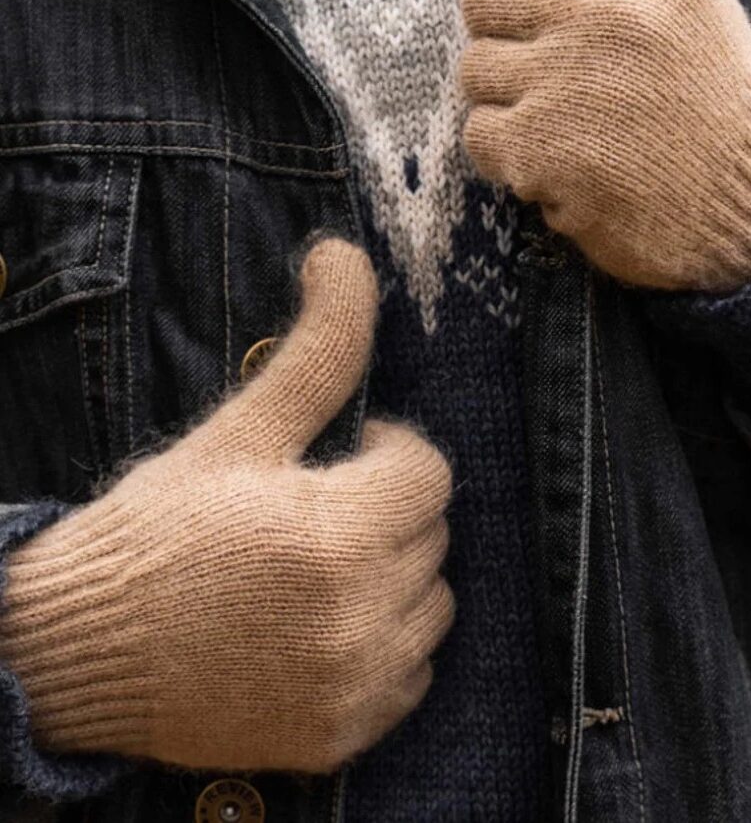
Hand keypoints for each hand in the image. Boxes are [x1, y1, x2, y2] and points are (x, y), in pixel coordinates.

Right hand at [0, 239, 452, 772]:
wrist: (77, 650)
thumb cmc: (156, 528)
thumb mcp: (239, 431)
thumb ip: (315, 348)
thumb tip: (345, 255)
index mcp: (336, 535)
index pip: (429, 471)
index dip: (387, 448)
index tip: (341, 452)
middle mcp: (356, 619)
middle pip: (431, 534)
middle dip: (386, 505)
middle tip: (318, 504)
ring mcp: (350, 687)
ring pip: (430, 604)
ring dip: (392, 572)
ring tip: (320, 563)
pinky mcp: (337, 737)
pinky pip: (408, 675)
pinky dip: (381, 644)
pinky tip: (319, 623)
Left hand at [460, 0, 750, 290]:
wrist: (749, 198)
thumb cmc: (709, 85)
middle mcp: (602, 5)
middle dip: (510, 37)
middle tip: (562, 68)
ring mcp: (568, 79)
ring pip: (472, 70)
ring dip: (510, 99)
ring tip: (573, 116)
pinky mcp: (542, 149)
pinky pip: (478, 134)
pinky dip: (510, 154)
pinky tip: (564, 157)